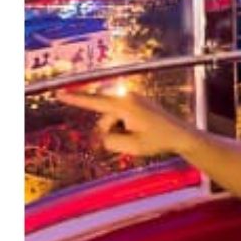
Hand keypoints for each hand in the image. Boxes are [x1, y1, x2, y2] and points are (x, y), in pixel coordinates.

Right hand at [59, 88, 188, 158]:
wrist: (182, 135)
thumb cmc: (158, 140)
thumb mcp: (130, 146)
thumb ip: (109, 141)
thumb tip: (102, 136)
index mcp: (125, 105)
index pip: (94, 102)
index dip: (75, 99)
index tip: (58, 93)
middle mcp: (127, 97)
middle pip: (105, 117)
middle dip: (108, 132)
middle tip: (124, 143)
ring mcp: (134, 98)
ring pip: (112, 118)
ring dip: (117, 130)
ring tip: (137, 139)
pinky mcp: (138, 102)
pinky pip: (122, 115)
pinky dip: (124, 126)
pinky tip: (139, 133)